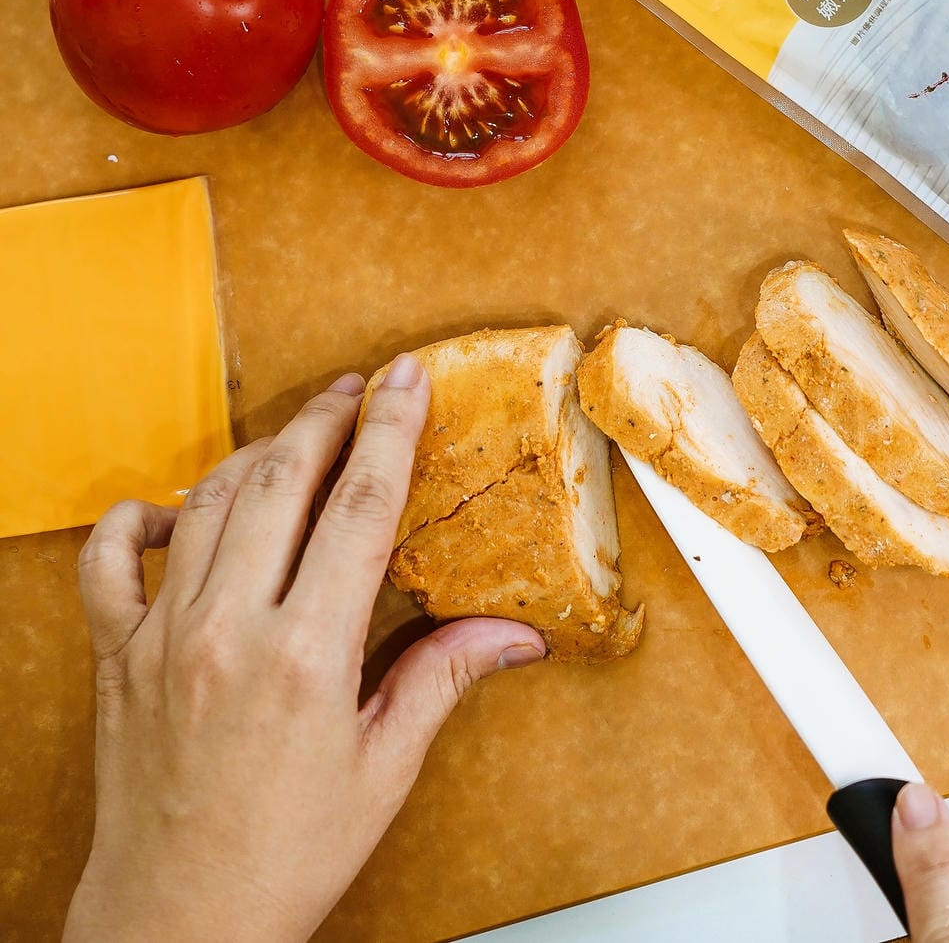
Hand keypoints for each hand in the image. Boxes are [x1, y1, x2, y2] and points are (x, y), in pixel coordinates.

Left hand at [63, 356, 545, 942]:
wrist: (177, 921)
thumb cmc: (285, 855)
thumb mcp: (383, 770)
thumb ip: (443, 678)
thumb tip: (517, 633)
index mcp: (306, 656)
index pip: (359, 508)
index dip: (390, 431)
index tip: (407, 380)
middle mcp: (228, 630)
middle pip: (283, 480)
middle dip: (328, 417)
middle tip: (361, 387)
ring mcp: (162, 636)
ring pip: (209, 502)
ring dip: (259, 454)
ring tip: (299, 436)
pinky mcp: (116, 654)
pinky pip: (110, 559)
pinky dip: (139, 519)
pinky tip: (177, 509)